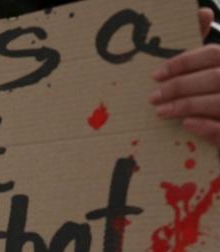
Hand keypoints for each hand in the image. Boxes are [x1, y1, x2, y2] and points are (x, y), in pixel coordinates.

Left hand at [150, 9, 219, 146]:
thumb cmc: (214, 100)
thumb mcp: (209, 74)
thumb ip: (201, 55)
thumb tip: (203, 11)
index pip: (214, 54)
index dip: (184, 62)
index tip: (156, 74)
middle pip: (216, 77)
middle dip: (181, 86)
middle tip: (153, 96)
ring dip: (188, 104)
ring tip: (161, 111)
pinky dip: (207, 126)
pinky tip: (187, 124)